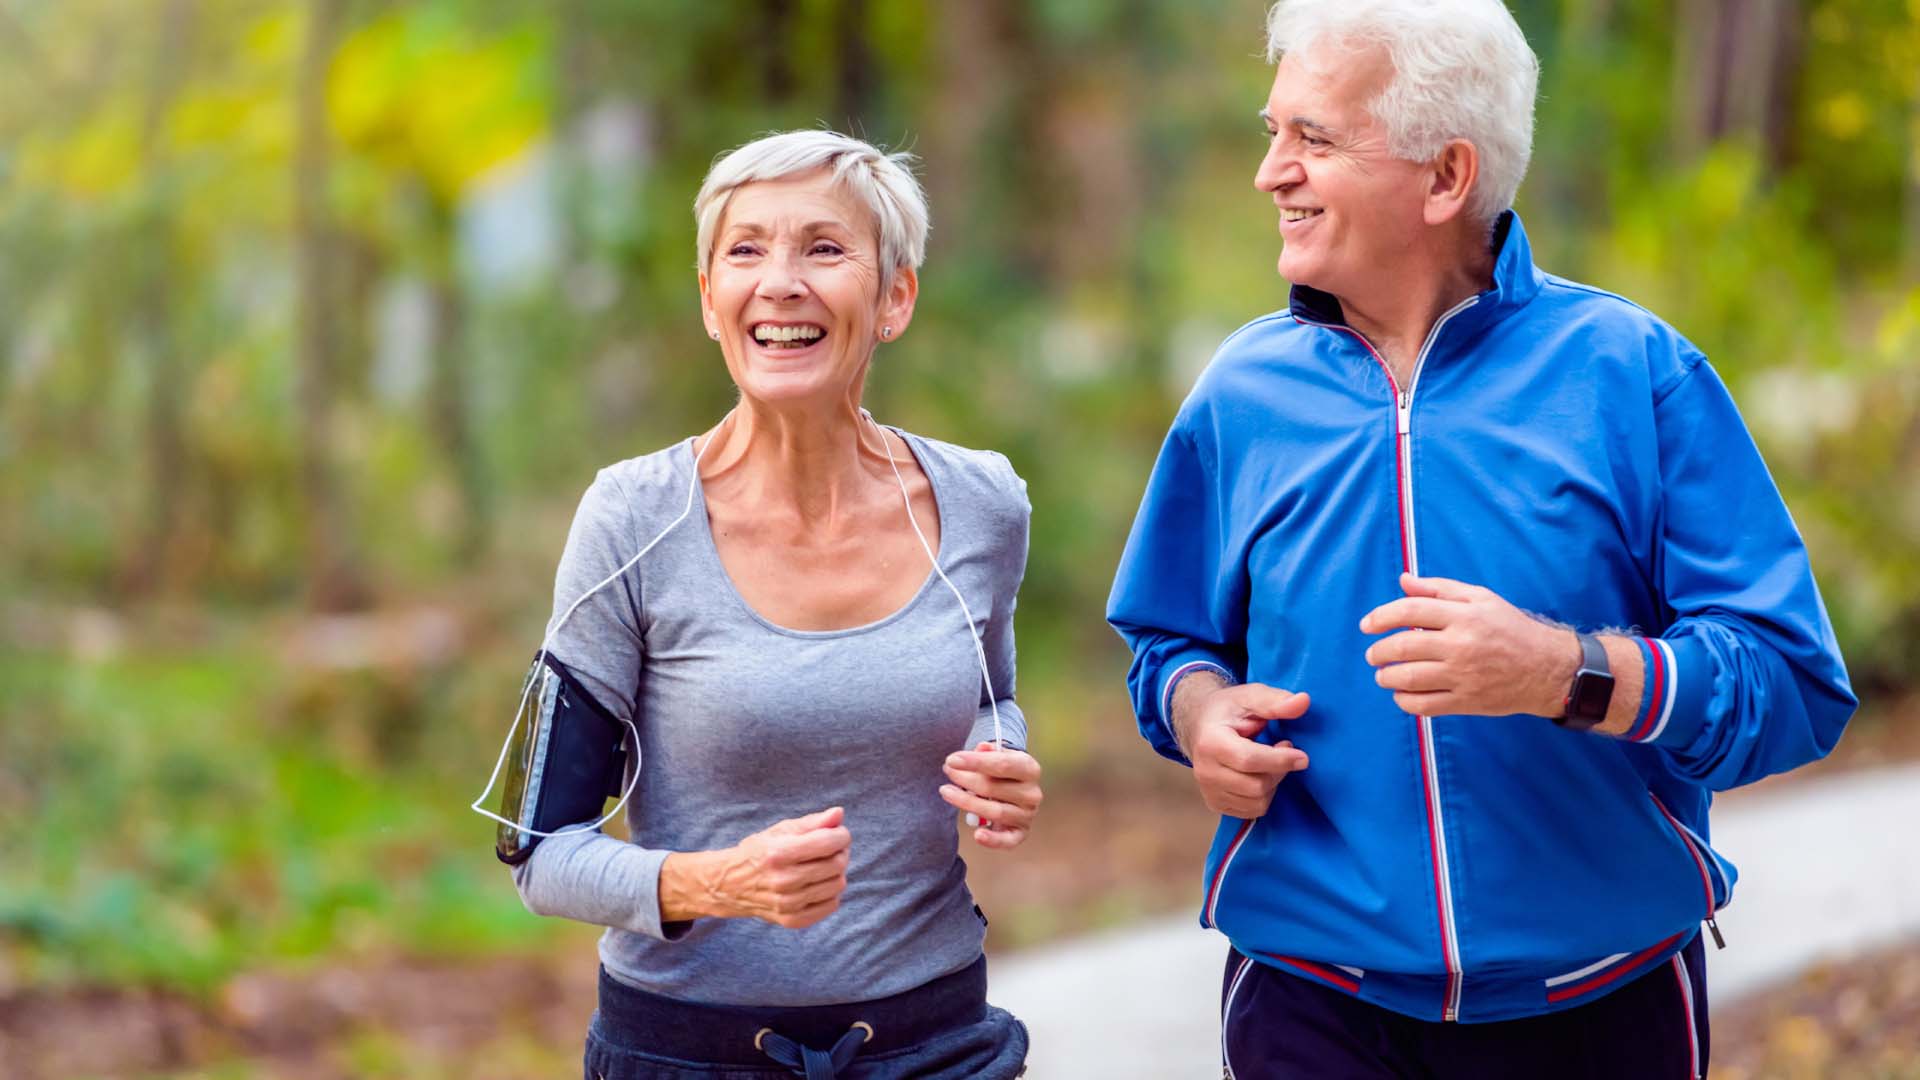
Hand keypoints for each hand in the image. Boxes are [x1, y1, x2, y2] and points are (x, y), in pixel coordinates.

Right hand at [684, 807, 851, 928]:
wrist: (730, 886)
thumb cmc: (759, 852)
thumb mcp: (780, 831)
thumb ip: (811, 822)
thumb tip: (839, 814)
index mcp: (778, 854)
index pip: (828, 843)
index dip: (841, 835)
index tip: (837, 833)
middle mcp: (782, 881)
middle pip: (836, 864)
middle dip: (841, 852)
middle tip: (831, 848)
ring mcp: (788, 904)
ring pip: (837, 885)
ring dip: (837, 872)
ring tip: (823, 865)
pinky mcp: (793, 920)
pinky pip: (831, 905)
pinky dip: (831, 892)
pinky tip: (818, 883)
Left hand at [941, 742, 1042, 849]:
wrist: (1015, 789)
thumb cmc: (1002, 771)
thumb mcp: (998, 756)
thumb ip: (988, 752)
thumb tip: (981, 747)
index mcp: (1030, 769)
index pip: (1002, 764)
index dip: (975, 762)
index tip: (952, 760)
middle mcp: (1032, 793)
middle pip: (993, 788)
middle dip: (965, 779)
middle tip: (947, 771)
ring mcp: (1027, 815)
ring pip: (994, 811)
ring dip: (966, 802)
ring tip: (946, 791)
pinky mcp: (1020, 833)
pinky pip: (1007, 841)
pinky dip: (992, 840)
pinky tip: (977, 835)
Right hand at [1178, 682, 1309, 818]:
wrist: (1199, 725)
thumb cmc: (1227, 710)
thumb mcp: (1249, 697)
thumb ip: (1275, 701)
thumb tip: (1303, 701)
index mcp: (1210, 743)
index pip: (1249, 760)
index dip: (1280, 760)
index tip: (1302, 757)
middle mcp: (1205, 771)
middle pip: (1256, 786)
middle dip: (1278, 770)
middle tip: (1282, 749)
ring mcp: (1208, 791)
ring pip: (1257, 802)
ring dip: (1273, 784)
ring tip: (1269, 762)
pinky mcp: (1215, 804)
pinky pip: (1252, 811)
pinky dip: (1263, 795)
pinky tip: (1260, 775)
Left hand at [1360, 573, 1577, 717]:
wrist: (1546, 669)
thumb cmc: (1510, 629)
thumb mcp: (1480, 599)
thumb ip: (1438, 589)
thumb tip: (1403, 580)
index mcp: (1463, 615)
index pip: (1409, 611)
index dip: (1380, 617)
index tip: (1366, 625)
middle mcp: (1461, 645)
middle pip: (1402, 647)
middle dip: (1378, 652)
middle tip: (1373, 655)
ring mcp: (1463, 675)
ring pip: (1408, 678)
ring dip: (1386, 677)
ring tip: (1384, 675)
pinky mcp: (1466, 701)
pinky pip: (1423, 705)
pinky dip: (1404, 701)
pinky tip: (1402, 694)